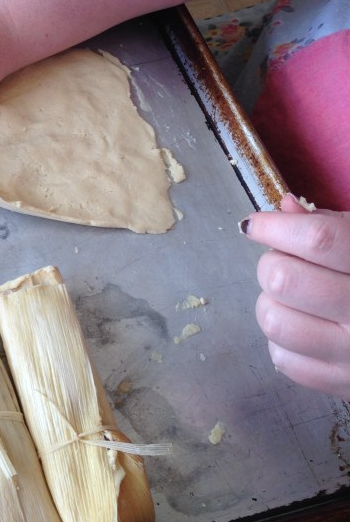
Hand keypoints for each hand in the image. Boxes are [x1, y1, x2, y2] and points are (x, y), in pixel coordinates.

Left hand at [241, 194, 349, 396]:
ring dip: (272, 303)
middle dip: (272, 263)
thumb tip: (284, 208)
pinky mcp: (343, 386)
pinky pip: (283, 359)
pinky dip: (283, 341)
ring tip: (293, 299)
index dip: (275, 227)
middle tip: (285, 263)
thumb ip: (332, 226)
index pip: (319, 240)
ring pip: (275, 322)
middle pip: (284, 279)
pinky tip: (306, 328)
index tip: (255, 225)